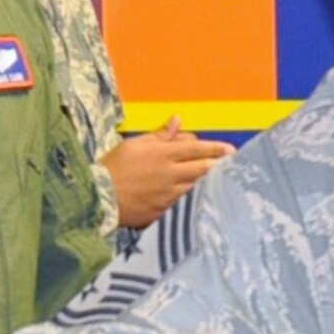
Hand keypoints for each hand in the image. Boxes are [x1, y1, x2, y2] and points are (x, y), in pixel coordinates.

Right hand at [104, 116, 235, 228]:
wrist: (97, 197)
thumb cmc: (112, 168)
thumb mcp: (133, 144)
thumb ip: (159, 135)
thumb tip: (176, 121)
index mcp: (162, 154)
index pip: (197, 148)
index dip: (216, 148)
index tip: (231, 150)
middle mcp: (169, 174)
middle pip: (204, 168)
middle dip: (222, 166)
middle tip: (235, 165)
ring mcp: (168, 195)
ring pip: (199, 188)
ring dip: (214, 184)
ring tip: (227, 182)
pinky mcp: (163, 212)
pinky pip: (187, 205)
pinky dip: (198, 201)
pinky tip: (207, 200)